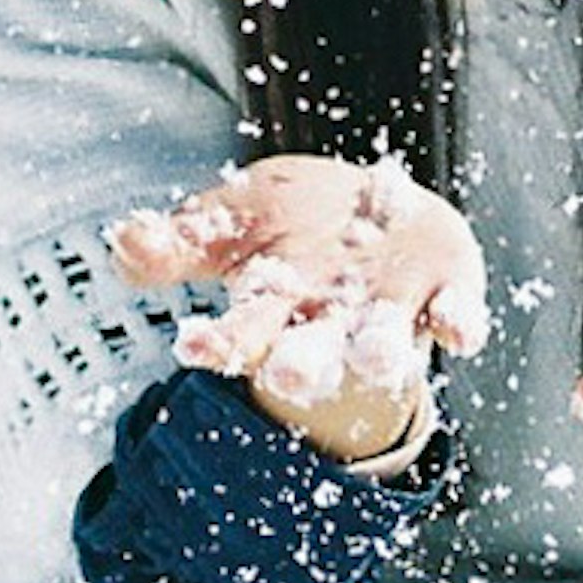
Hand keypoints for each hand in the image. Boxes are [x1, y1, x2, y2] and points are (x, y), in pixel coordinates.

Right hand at [109, 155, 488, 461]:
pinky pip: (458, 315)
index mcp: (274, 302)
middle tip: (288, 375)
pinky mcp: (447, 291)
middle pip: (311, 351)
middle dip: (301, 365)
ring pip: (382, 341)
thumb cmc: (294, 223)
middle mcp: (330, 316)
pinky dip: (460, 324)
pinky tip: (460, 333)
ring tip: (371, 358)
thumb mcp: (231, 219)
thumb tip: (122, 241)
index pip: (242, 331)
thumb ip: (178, 240)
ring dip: (378, 351)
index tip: (196, 347)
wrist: (381, 207)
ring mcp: (391, 306)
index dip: (221, 342)